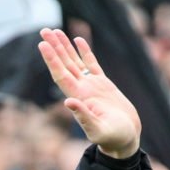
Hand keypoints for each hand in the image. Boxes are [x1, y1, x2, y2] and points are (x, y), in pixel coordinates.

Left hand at [38, 28, 140, 159]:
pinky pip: (92, 64)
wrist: (126, 138)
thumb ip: (84, 117)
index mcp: (78, 98)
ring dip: (64, 47)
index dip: (52, 60)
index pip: (61, 75)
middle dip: (54, 48)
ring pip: (75, 62)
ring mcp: (92, 86)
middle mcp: (81, 90)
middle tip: (44, 30)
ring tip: (55, 31)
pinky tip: (78, 39)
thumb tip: (69, 102)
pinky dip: (85, 52)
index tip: (43, 45)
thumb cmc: (114, 138)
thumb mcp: (98, 130)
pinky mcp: (103, 85)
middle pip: (64, 65)